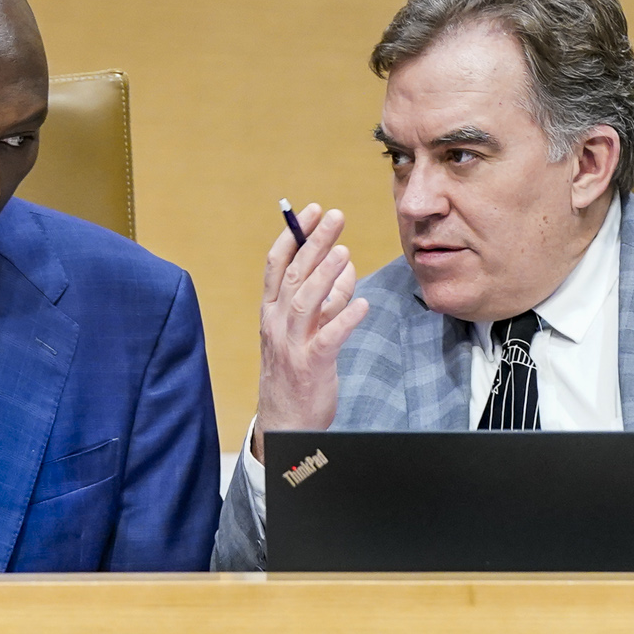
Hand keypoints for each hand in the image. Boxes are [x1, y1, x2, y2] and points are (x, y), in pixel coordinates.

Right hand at [253, 202, 371, 462]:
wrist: (283, 422)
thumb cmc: (294, 371)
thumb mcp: (300, 330)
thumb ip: (321, 298)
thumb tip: (344, 265)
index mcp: (270, 311)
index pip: (277, 264)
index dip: (294, 234)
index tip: (312, 211)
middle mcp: (276, 323)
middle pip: (294, 275)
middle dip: (314, 242)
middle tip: (335, 215)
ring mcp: (291, 345)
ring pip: (306, 301)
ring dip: (325, 274)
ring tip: (344, 251)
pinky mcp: (311, 365)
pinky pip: (329, 338)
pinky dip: (345, 318)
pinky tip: (363, 303)